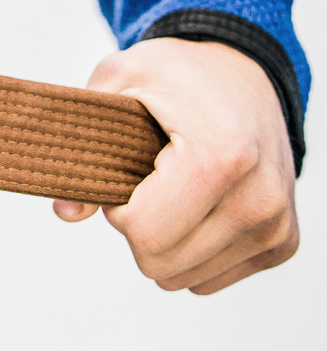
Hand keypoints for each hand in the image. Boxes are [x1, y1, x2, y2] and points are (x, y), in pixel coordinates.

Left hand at [54, 38, 296, 294]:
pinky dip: (191, 248)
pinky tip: (199, 205)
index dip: (117, 206)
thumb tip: (66, 211)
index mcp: (222, 157)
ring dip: (165, 239)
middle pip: (161, 264)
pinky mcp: (283, 243)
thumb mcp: (119, 81)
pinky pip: (210, 278)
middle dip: (137, 226)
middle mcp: (259, 199)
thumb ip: (84, 145)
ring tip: (177, 188)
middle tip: (151, 179)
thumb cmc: (177, 74)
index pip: (144, 233)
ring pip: (184, 278)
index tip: (129, 170)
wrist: (243, 72)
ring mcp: (276, 225)